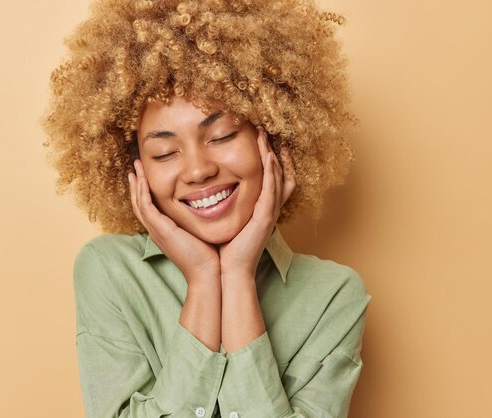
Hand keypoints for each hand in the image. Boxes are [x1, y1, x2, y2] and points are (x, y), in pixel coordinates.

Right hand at [128, 159, 220, 283]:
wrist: (207, 273)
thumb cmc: (209, 256)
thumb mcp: (200, 233)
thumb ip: (198, 220)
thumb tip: (209, 207)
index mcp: (164, 231)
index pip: (149, 208)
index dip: (145, 191)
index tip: (145, 175)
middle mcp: (157, 230)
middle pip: (139, 203)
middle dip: (136, 184)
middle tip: (136, 166)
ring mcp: (156, 230)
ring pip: (139, 202)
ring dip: (137, 183)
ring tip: (136, 167)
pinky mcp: (161, 230)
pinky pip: (146, 206)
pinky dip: (142, 191)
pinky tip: (143, 179)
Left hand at [219, 129, 295, 277]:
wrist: (227, 271)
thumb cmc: (224, 249)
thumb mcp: (228, 221)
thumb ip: (225, 205)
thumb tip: (210, 191)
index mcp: (261, 209)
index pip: (272, 179)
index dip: (271, 159)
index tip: (262, 140)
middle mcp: (269, 209)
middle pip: (281, 173)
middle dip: (276, 151)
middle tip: (269, 131)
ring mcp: (270, 213)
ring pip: (278, 177)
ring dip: (273, 154)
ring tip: (267, 135)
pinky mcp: (265, 217)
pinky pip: (272, 189)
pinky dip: (272, 171)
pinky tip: (268, 155)